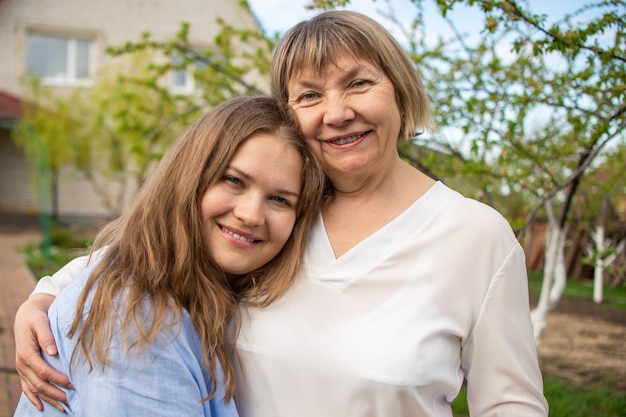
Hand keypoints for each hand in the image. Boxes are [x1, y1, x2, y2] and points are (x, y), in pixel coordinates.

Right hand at [14, 293, 72, 411]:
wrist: (26, 316)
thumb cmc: (37, 317)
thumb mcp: (41, 322)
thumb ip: (46, 336)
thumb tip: (53, 351)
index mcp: (27, 353)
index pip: (44, 372)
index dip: (58, 380)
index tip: (73, 384)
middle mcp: (22, 364)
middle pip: (39, 384)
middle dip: (55, 394)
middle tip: (72, 400)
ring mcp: (22, 369)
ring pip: (34, 389)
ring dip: (48, 400)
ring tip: (63, 408)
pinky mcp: (24, 370)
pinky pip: (27, 388)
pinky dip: (34, 399)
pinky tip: (41, 407)